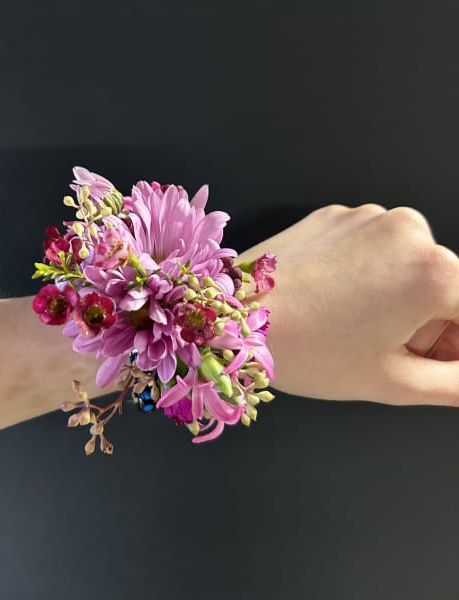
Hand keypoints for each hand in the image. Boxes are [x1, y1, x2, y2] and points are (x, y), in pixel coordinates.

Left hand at [238, 204, 458, 405]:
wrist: (233, 319)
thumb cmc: (307, 352)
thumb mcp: (394, 381)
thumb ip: (456, 382)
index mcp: (433, 271)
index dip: (458, 346)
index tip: (438, 364)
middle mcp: (407, 230)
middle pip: (446, 287)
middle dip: (433, 326)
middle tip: (394, 356)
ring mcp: (368, 217)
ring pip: (409, 266)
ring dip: (400, 299)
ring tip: (356, 331)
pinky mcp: (335, 216)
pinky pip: (371, 249)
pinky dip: (368, 275)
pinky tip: (335, 303)